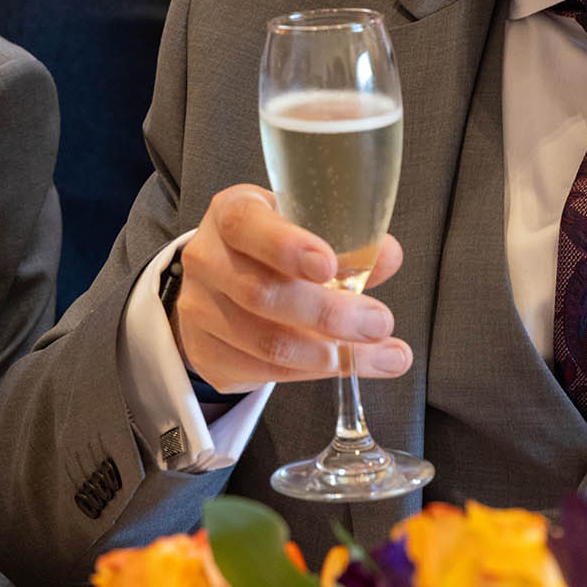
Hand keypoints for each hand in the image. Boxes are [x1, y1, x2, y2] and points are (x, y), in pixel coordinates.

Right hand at [171, 184, 411, 394]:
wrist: (222, 287)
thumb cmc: (273, 250)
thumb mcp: (306, 228)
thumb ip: (347, 241)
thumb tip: (386, 255)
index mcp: (230, 214)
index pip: (246, 226)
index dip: (286, 246)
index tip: (328, 266)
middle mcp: (207, 259)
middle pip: (262, 293)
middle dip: (329, 314)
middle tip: (380, 322)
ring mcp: (199, 310)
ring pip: (267, 343)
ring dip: (333, 355)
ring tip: (385, 353)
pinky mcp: (207, 354)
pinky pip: (264, 372)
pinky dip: (315, 373)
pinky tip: (352, 366)